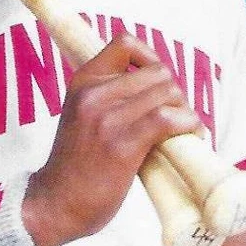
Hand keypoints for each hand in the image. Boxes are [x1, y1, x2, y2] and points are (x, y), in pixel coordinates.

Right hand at [22, 32, 203, 245]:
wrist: (55, 204)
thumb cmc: (77, 164)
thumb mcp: (83, 114)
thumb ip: (110, 95)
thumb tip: (158, 86)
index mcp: (83, 80)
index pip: (125, 42)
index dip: (150, 57)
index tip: (157, 84)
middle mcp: (93, 93)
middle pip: (157, 71)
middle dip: (175, 92)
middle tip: (177, 116)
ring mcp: (107, 118)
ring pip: (167, 92)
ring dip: (185, 110)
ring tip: (185, 129)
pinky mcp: (121, 145)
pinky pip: (166, 119)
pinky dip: (188, 125)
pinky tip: (190, 136)